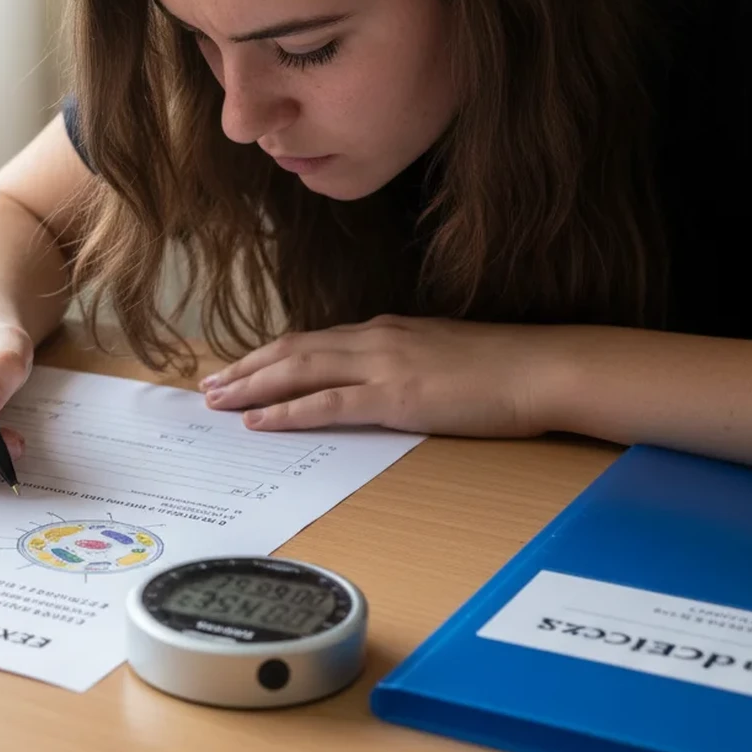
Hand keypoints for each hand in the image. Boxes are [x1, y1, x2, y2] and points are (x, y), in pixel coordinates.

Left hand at [200, 315, 564, 436]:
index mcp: (386, 331)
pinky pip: (328, 403)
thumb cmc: (504, 369)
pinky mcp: (396, 396)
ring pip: (299, 371)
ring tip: (218, 402)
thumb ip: (405, 364)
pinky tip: (260, 421)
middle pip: (293, 350)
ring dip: (253, 386)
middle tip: (208, 387)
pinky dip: (287, 411)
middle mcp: (376, 339)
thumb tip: (380, 382)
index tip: (239, 369)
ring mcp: (383, 365)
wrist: (543, 368)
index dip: (270, 356)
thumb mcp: (443, 357)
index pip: (313, 342)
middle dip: (246, 369)